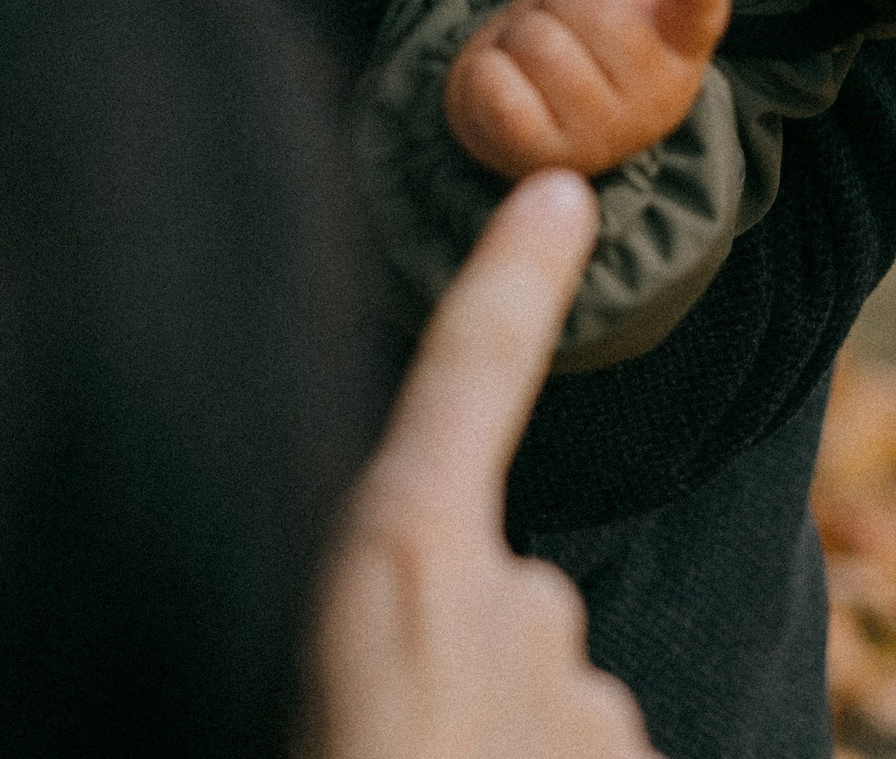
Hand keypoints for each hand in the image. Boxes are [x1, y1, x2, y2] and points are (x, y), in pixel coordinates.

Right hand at [304, 172, 657, 758]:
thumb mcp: (301, 670)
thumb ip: (366, 601)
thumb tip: (395, 602)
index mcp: (406, 552)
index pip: (470, 370)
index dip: (514, 276)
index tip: (562, 192)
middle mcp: (524, 601)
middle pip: (510, 596)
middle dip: (466, 664)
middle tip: (395, 748)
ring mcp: (594, 697)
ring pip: (549, 700)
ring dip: (499, 743)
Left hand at [445, 0, 732, 179]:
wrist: (518, 106)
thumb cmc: (580, 30)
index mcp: (680, 45)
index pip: (701, 3)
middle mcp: (654, 100)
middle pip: (589, 11)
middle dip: (558, 3)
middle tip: (560, 24)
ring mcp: (600, 136)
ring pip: (539, 45)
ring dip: (520, 38)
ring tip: (533, 60)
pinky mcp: (540, 156)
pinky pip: (497, 83)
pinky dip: (487, 70)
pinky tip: (508, 85)